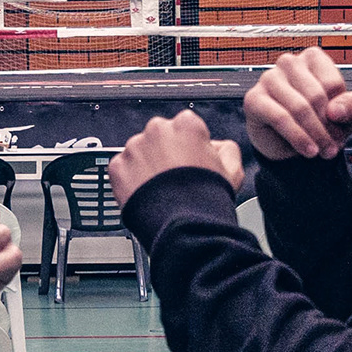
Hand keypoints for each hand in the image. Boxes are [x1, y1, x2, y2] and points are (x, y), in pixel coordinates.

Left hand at [110, 109, 241, 204]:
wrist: (181, 225)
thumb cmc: (204, 200)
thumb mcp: (233, 171)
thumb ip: (226, 150)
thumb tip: (217, 147)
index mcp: (186, 125)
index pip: (186, 126)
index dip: (190, 146)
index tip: (191, 161)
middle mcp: (157, 130)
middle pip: (160, 136)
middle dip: (165, 152)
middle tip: (174, 178)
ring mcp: (134, 148)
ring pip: (140, 152)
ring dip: (147, 165)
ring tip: (160, 189)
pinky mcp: (118, 167)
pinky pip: (123, 169)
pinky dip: (131, 179)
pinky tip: (147, 193)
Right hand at [243, 45, 351, 161]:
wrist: (293, 144)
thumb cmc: (320, 120)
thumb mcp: (349, 114)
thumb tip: (336, 110)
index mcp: (313, 58)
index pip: (332, 84)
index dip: (340, 112)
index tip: (341, 129)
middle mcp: (289, 63)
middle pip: (316, 96)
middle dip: (327, 127)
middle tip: (332, 147)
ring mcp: (269, 78)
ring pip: (299, 108)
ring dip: (314, 135)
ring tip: (321, 151)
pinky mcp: (254, 98)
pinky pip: (279, 118)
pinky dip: (297, 137)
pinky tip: (306, 150)